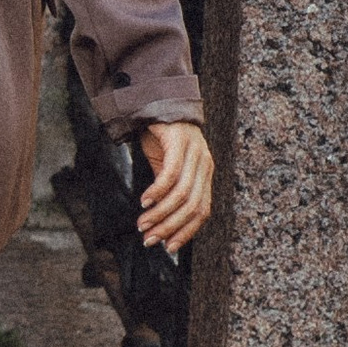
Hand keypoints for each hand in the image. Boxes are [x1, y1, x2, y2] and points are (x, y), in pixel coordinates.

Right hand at [135, 122, 213, 253]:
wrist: (156, 99)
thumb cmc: (161, 135)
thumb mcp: (166, 166)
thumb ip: (168, 190)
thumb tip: (160, 221)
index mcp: (205, 173)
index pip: (203, 211)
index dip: (187, 232)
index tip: (168, 248)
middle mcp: (205, 163)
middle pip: (193, 206)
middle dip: (170, 228)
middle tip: (148, 239)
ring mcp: (195, 152)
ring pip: (182, 194)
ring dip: (160, 214)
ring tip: (142, 223)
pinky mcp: (180, 141)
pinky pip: (171, 174)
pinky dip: (157, 192)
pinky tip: (144, 201)